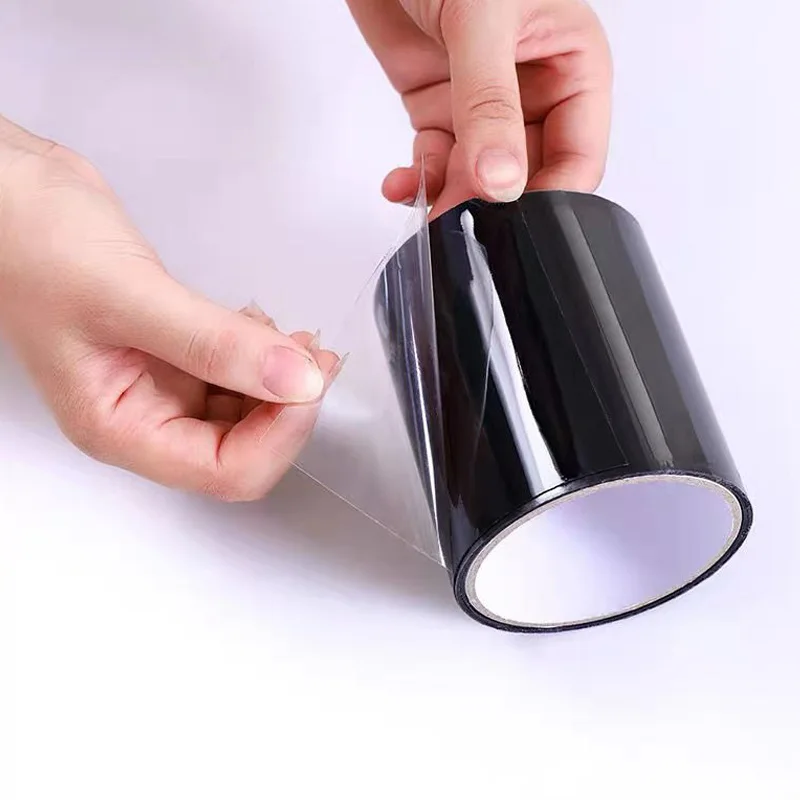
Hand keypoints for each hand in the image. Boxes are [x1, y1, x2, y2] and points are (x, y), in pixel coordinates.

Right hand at [0, 116, 336, 500]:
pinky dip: (263, 354)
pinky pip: (237, 371)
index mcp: (120, 427)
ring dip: (281, 379)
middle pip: (245, 447)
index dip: (279, 436)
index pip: (225, 470)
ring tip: (294, 337)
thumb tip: (296, 382)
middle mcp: (145, 415)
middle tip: (313, 356)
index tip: (305, 382)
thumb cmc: (30, 242)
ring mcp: (162, 383)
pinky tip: (264, 325)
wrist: (6, 192)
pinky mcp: (176, 351)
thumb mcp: (127, 295)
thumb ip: (215, 343)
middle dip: (288, 406)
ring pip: (247, 409)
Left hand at [347, 0, 611, 214]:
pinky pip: (437, 162)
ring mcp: (483, 104)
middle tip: (460, 224)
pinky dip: (418, 181)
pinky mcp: (439, 108)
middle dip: (492, 207)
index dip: (549, 198)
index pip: (578, 156)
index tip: (513, 226)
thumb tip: (501, 180)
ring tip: (426, 210)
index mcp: (571, 65)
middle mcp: (532, 91)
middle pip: (524, 178)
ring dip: (449, 200)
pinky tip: (401, 185)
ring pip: (478, 179)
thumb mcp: (482, 19)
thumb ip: (490, 103)